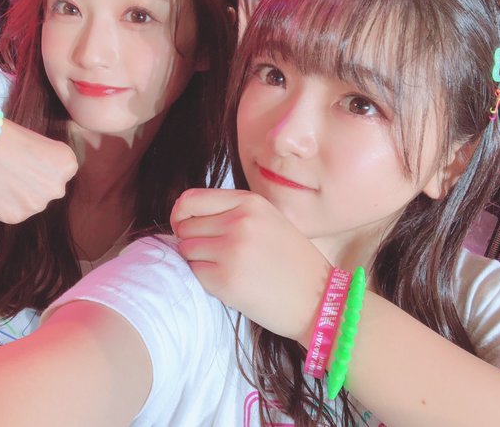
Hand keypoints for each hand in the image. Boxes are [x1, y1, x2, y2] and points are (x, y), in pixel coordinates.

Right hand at [0, 119, 77, 223]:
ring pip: (33, 201)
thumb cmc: (3, 134)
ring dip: (22, 193)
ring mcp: (36, 205)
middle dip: (36, 181)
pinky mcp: (15, 216)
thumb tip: (46, 172)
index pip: (62, 169)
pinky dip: (5, 202)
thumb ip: (49, 160)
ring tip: (2, 176)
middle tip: (14, 168)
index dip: (44, 163)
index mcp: (67, 164)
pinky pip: (15, 211)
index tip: (29, 156)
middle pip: (50, 187)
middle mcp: (57, 188)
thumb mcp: (38, 141)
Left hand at [171, 188, 330, 344]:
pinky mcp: (225, 280)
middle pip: (184, 226)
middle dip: (191, 240)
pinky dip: (205, 279)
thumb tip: (184, 216)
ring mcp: (231, 250)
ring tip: (226, 267)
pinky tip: (230, 283)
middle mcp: (238, 221)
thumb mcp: (267, 220)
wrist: (319, 300)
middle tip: (215, 255)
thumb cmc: (291, 261)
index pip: (190, 199)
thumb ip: (231, 212)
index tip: (186, 227)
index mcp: (249, 202)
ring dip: (198, 260)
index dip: (180, 215)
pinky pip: (194, 273)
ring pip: (186, 249)